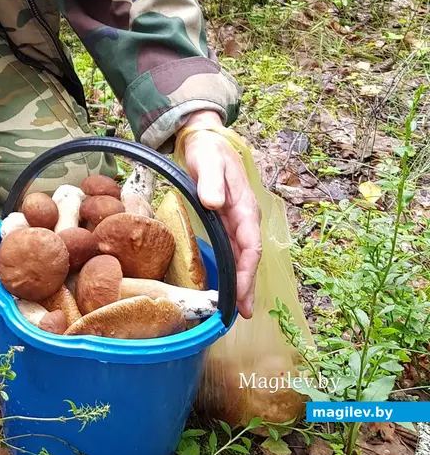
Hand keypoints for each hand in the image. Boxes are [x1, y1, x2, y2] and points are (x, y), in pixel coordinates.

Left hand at [179, 110, 261, 318]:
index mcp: (244, 207)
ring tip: (239, 308)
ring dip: (242, 281)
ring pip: (243, 255)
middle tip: (244, 314)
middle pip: (250, 256)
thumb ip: (210, 181)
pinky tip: (228, 283)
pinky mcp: (227, 220)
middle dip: (248, 285)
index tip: (239, 292)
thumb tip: (215, 203)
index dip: (246, 271)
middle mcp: (244, 217)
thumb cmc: (207, 151)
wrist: (205, 140)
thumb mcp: (207, 161)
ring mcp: (236, 220)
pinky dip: (233, 268)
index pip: (249, 245)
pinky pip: (234, 248)